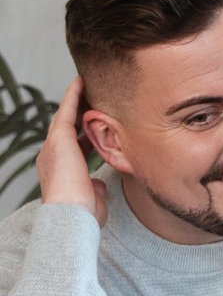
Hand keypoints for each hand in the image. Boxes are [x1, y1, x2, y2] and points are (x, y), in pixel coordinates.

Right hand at [36, 77, 106, 225]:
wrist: (71, 214)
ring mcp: (53, 146)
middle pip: (67, 127)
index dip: (83, 134)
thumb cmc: (83, 213)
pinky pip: (67, 110)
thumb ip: (93, 185)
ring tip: (88, 85)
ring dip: (76, 100)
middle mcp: (53, 155)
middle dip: (79, 113)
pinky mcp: (59, 138)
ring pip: (65, 116)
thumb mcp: (91, 196)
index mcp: (61, 169)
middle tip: (92, 98)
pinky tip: (81, 82)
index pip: (74, 146)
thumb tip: (97, 182)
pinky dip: (74, 95)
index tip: (92, 125)